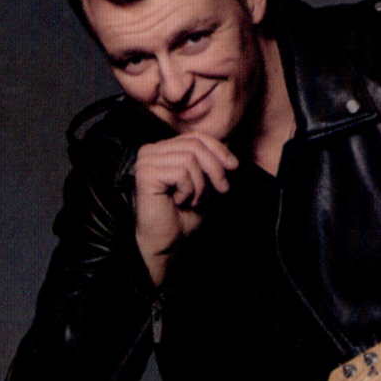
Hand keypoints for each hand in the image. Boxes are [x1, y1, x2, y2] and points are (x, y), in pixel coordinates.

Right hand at [133, 135, 238, 283]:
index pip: (195, 137)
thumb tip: (230, 156)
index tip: (234, 166)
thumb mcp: (203, 187)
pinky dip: (188, 190)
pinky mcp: (146, 173)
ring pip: (190, 158)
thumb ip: (211, 167)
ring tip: (192, 201)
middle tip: (221, 189)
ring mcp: (146, 161)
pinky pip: (181, 172)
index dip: (218, 150)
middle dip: (214, 168)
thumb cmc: (182, 218)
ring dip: (200, 185)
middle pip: (195, 145)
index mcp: (163, 151)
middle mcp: (151, 151)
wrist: (166, 243)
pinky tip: (178, 202)